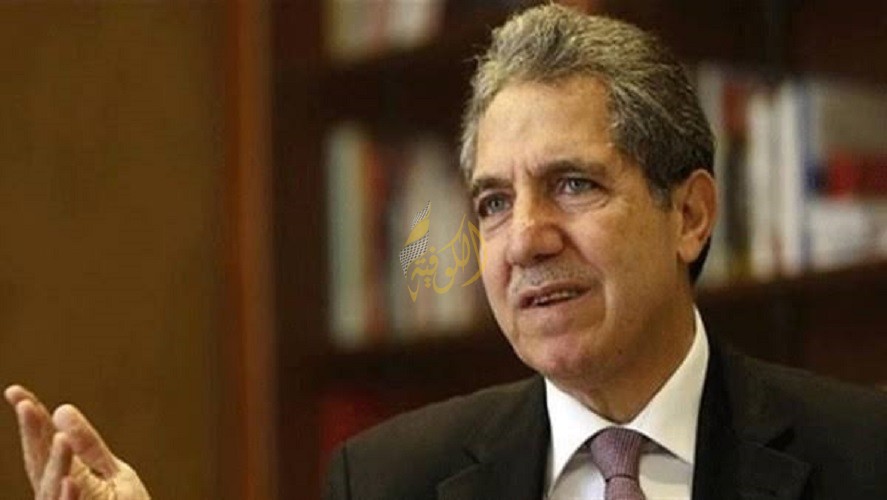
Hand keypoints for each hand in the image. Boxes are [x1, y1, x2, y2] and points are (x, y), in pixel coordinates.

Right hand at [4, 385, 150, 499]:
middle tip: (26, 405)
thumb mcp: (113, 473)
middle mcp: (58, 496)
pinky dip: (69, 499)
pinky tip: (71, 482)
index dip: (30, 420)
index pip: (43, 445)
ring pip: (53, 490)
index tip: (14, 391)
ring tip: (61, 437)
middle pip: (40, 463)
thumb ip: (89, 446)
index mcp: (64, 480)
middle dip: (33, 435)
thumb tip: (61, 408)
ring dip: (57, 464)